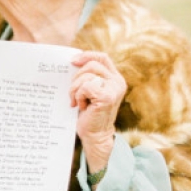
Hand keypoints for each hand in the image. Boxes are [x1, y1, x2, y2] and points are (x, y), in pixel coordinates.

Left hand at [69, 51, 125, 171]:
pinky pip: (86, 86)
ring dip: (76, 89)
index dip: (87, 55)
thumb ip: (89, 77)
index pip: (102, 57)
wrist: (94, 135)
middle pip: (91, 65)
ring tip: (77, 101)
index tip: (72, 61)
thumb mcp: (90, 91)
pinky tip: (81, 106)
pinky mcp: (107, 97)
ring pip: (87, 76)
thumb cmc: (89, 113)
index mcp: (115, 78)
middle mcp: (118, 82)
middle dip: (76, 77)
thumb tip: (72, 62)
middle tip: (73, 92)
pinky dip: (79, 96)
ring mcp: (114, 89)